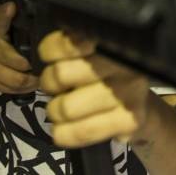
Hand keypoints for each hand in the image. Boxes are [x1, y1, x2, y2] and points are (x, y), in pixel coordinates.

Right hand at [0, 2, 38, 93]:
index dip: (5, 14)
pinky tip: (31, 83)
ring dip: (32, 81)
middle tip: (48, 66)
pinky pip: (11, 90)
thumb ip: (11, 18)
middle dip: (35, 67)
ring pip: (16, 80)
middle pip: (18, 62)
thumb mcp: (3, 25)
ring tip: (42, 77)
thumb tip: (18, 6)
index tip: (12, 7)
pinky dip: (24, 89)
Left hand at [38, 30, 150, 147]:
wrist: (138, 106)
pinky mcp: (129, 120)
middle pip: (60, 75)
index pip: (66, 42)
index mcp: (111, 41)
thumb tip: (38, 64)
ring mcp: (129, 92)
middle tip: (57, 87)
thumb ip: (66, 47)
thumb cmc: (105, 75)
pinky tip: (66, 128)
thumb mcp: (89, 53)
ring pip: (66, 108)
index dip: (50, 51)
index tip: (52, 58)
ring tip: (63, 108)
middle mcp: (123, 63)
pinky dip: (64, 133)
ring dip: (55, 111)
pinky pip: (80, 132)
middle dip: (50, 83)